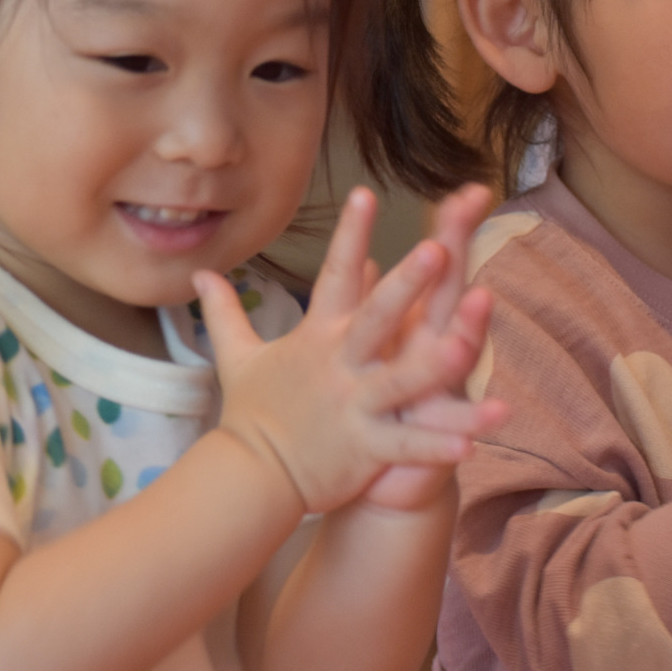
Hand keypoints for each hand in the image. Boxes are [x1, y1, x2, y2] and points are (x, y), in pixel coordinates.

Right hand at [197, 188, 503, 513]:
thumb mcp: (236, 356)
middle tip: (437, 249)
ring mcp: (354, 407)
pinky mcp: (364, 449)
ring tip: (466, 348)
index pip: (334, 276)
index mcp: (317, 337)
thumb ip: (224, 310)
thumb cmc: (251, 414)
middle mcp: (339, 366)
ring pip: (399, 382)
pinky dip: (436, 447)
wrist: (247, 477)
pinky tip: (471, 447)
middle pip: (375, 318)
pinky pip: (405, 446)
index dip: (350, 234)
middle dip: (405, 286)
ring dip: (433, 367)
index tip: (366, 193)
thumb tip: (200, 272)